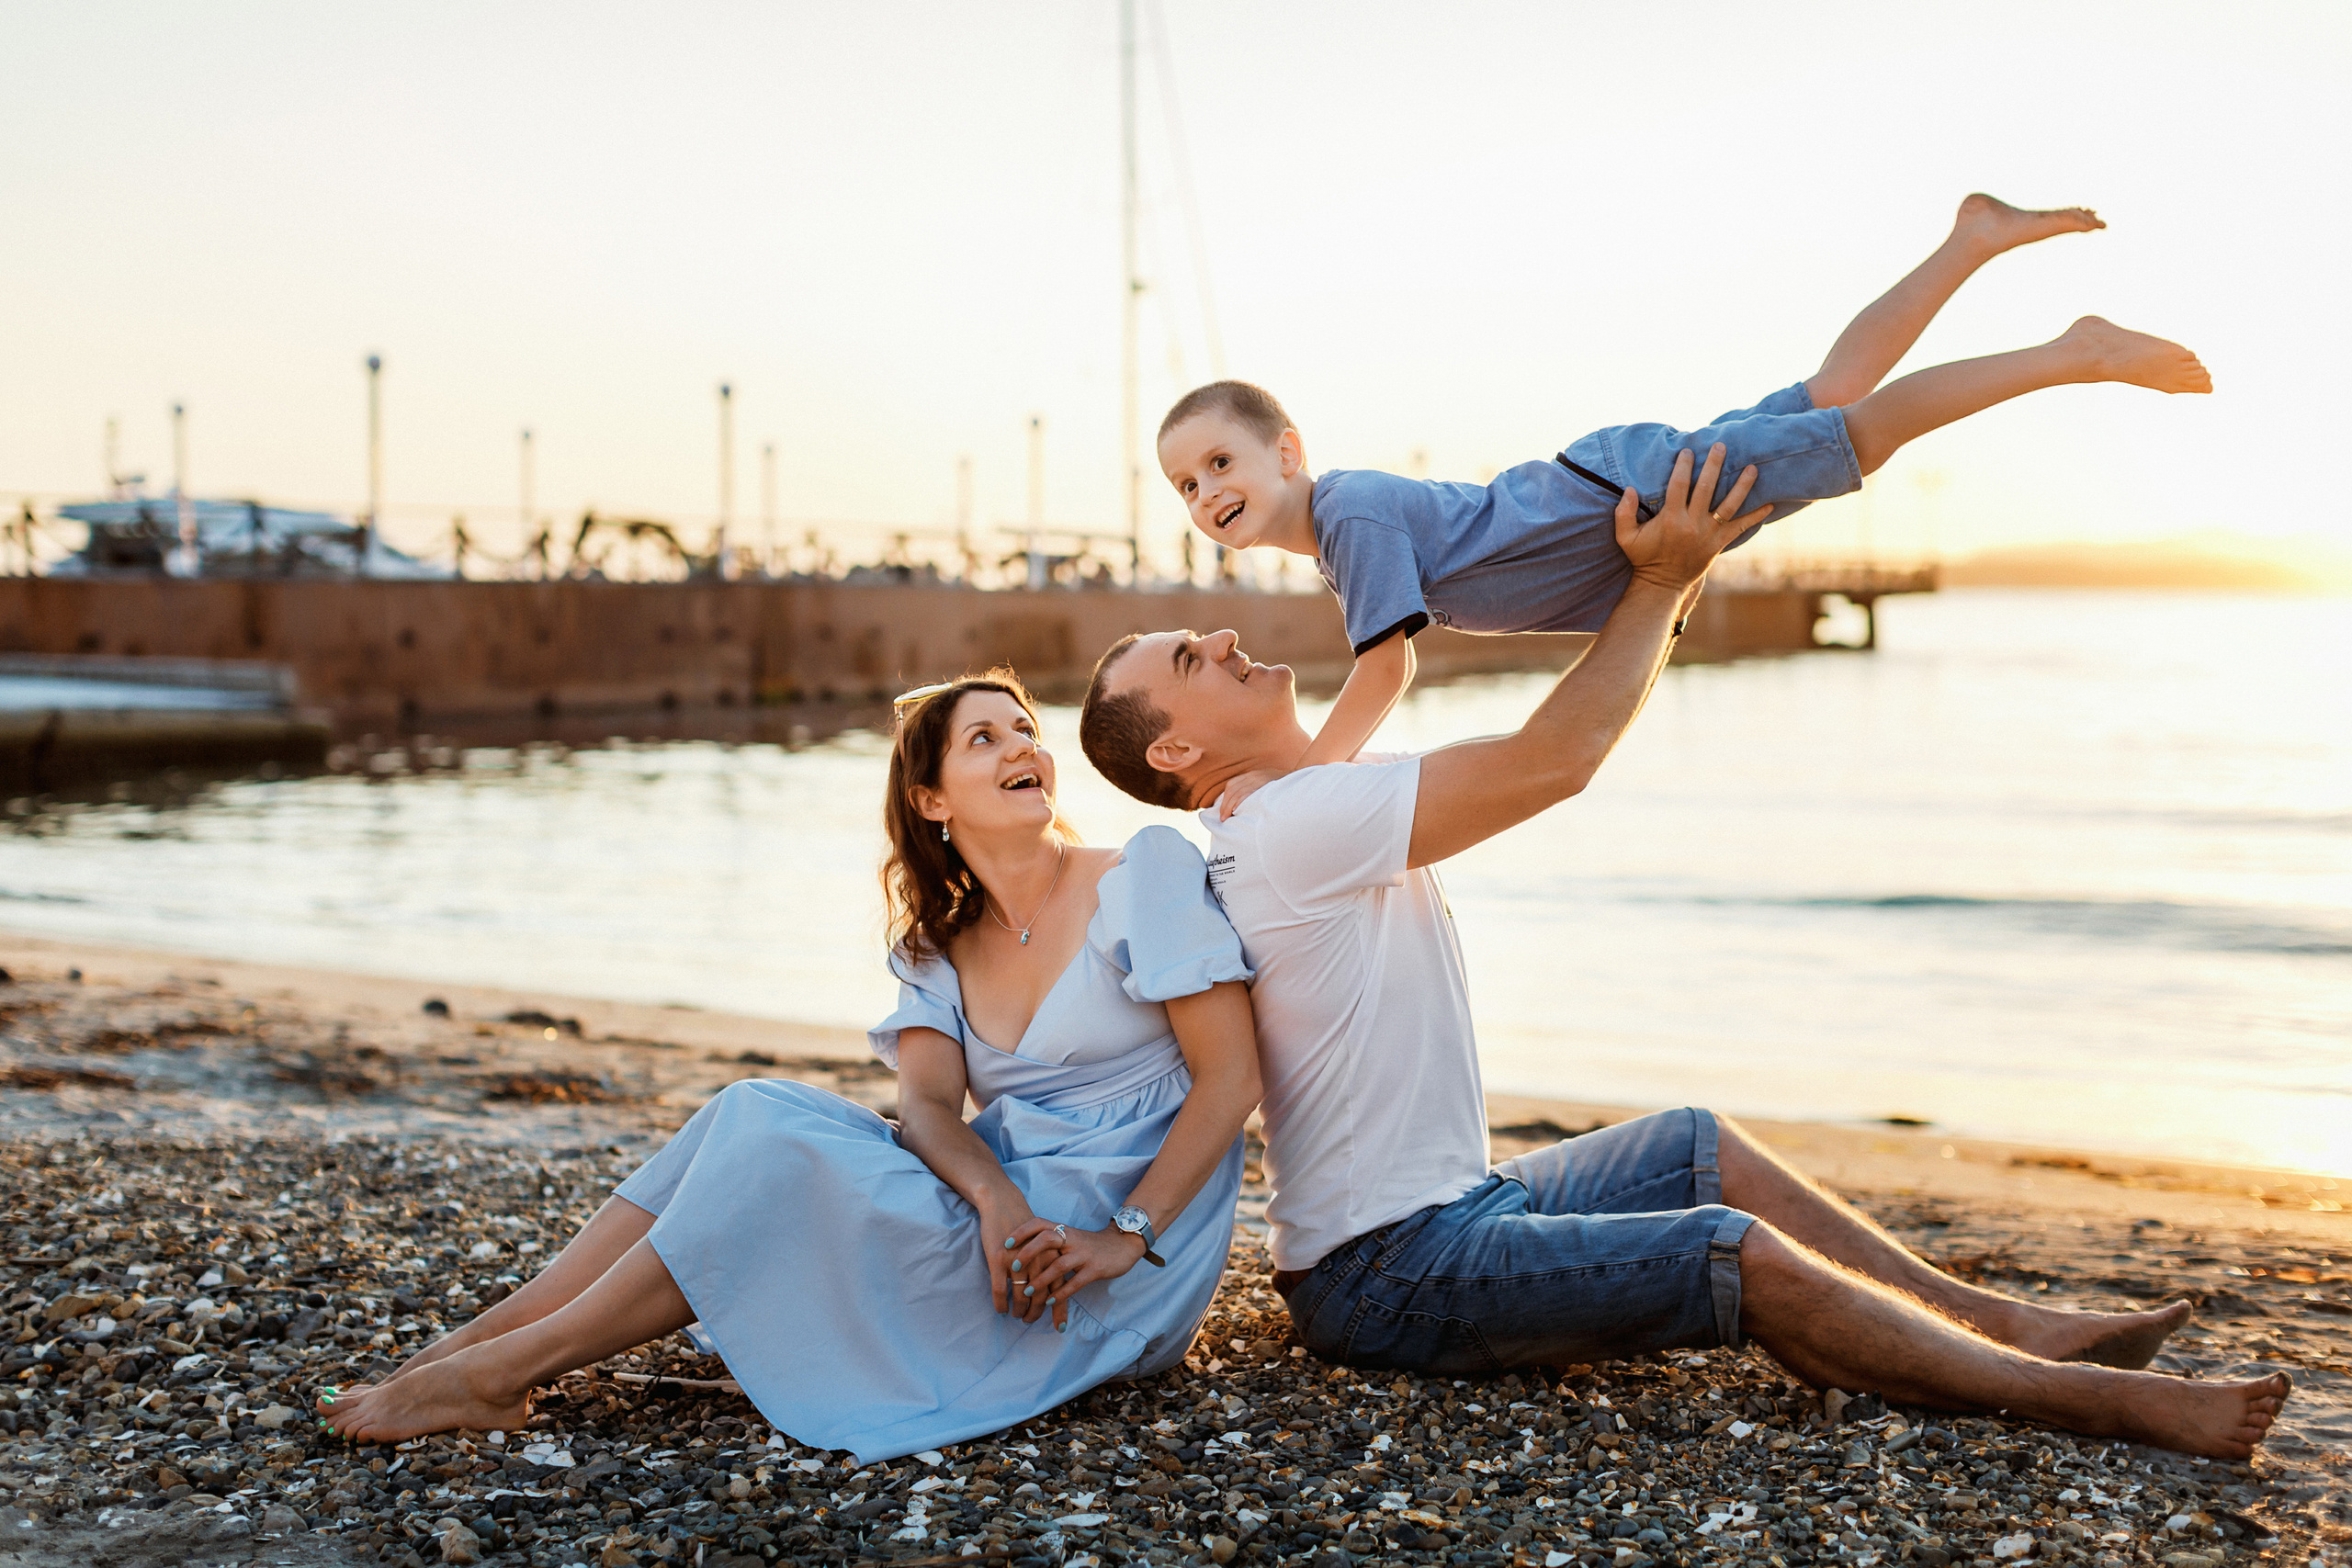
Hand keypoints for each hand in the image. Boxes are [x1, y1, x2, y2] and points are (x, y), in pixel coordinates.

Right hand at [987, 1209, 1066, 1323]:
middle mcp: (1038, 1261)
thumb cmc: (1025, 1226)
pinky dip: (1001, 1304)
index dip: (1060, 1310)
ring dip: (1019, 1310)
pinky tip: (1001, 1310)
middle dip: (1036, 1314)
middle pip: (1040, 1297)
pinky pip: (1000, 1290)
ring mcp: (1017, 1261)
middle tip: (1030, 1321)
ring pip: (1020, 1296)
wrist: (1004, 1204)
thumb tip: (1054, 1288)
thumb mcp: (1044, 1243)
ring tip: (1018, 1316)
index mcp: (1051, 1257)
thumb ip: (1051, 1264)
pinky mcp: (998, 1260)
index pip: (1059, 1290)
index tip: (1061, 1328)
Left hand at [1021, 1224, 1148, 1330]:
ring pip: (1059, 1265)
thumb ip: (1051, 1242)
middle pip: (1046, 1239)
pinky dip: (1061, 1293)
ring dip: (1041, 1280)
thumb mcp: (1070, 1237)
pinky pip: (1075, 1282)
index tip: (1006, 1243)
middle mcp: (1073, 1239)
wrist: (1122, 1244)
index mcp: (1064, 1230)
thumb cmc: (1089, 1244)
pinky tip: (1049, 1301)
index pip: (1040, 1224)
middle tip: (1013, 1268)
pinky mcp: (1095, 1269)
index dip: (1022, 1231)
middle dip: (1027, 1253)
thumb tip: (1021, 1253)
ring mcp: (1084, 1254)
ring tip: (1026, 1293)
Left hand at [1214, 767, 1286, 819]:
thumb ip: (1256, 792)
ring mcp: (1260, 779)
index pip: (1232, 785)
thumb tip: (1243, 808)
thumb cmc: (1285, 790)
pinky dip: (1239, 801)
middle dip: (1225, 804)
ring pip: (1238, 791)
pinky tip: (1236, 809)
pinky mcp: (1265, 784)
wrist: (1301, 783)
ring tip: (1227, 817)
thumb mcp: (1268, 787)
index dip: (1225, 798)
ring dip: (1229, 805)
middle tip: (1223, 818)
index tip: (1223, 811)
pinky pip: (1248, 792)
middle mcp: (1255, 775)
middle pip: (1232, 789)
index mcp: (1254, 775)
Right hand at [1613, 443, 1770, 592]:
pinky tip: (1770, 504)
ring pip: (1729, 505)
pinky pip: (1741, 527)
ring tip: (1752, 467)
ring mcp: (1708, 534)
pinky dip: (1756, 516)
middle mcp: (1692, 524)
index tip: (1688, 451)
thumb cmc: (1644, 558)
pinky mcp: (1719, 543)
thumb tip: (1629, 489)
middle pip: (1706, 488)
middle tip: (1721, 446)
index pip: (1678, 485)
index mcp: (1670, 519)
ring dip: (1742, 485)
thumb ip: (1623, 513)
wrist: (1662, 585)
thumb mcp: (1625, 537)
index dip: (1683, 466)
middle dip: (1714, 465)